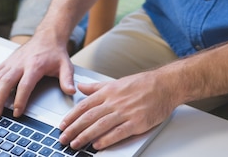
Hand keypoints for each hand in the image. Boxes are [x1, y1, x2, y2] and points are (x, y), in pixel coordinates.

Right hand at [0, 35, 75, 117]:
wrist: (48, 36)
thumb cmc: (55, 52)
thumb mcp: (65, 65)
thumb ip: (67, 79)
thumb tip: (72, 91)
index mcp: (35, 65)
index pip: (25, 85)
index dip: (20, 100)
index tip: (17, 112)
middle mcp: (21, 63)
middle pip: (6, 81)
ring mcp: (12, 61)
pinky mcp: (7, 61)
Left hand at [59, 69, 175, 150]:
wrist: (165, 85)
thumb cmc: (143, 84)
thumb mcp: (117, 82)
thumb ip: (97, 87)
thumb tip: (81, 87)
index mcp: (109, 91)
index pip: (85, 105)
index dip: (71, 116)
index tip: (62, 124)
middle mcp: (115, 101)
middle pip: (89, 116)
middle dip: (74, 128)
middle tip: (63, 137)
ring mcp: (126, 112)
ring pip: (101, 125)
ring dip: (85, 136)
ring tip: (75, 144)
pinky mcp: (136, 122)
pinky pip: (118, 132)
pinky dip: (107, 139)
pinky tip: (97, 145)